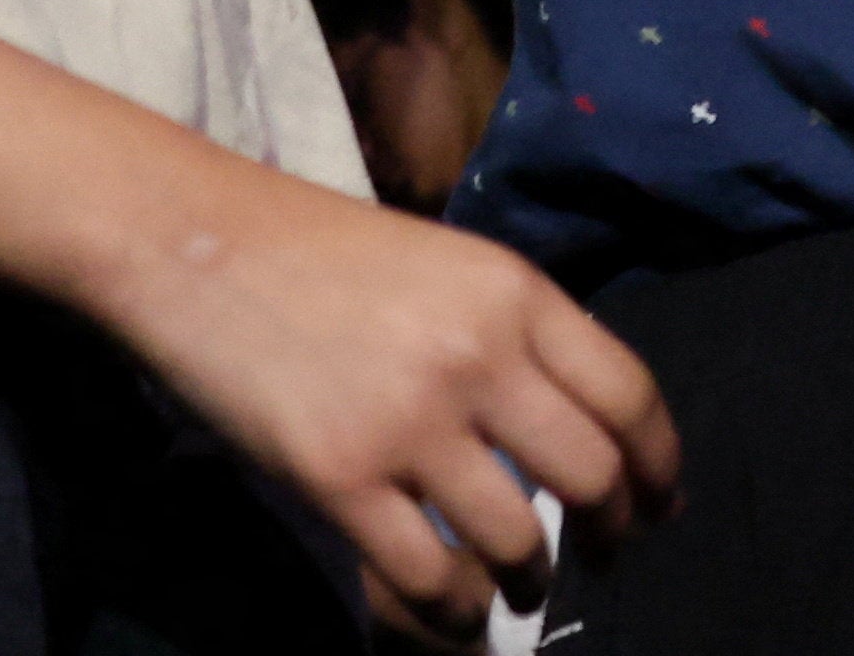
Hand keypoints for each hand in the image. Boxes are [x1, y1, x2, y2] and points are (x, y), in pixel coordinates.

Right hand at [88, 166, 671, 644]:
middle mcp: (476, 354)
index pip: (628, 394)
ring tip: (513, 585)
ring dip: (527, 580)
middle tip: (600, 556)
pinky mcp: (341, 477)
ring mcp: (408, 419)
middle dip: (610, 534)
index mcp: (511, 290)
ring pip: (518, 541)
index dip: (658, 466)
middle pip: (590, 475)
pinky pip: (429, 578)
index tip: (659, 506)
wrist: (194, 241)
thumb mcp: (444, 265)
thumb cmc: (318, 251)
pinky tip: (452, 609)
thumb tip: (585, 430)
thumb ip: (513, 336)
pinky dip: (453, 612)